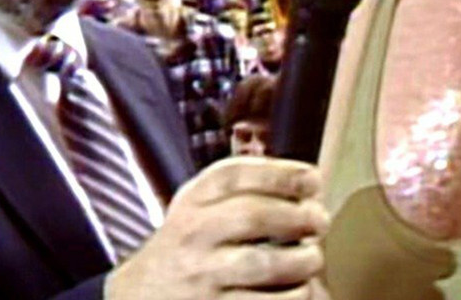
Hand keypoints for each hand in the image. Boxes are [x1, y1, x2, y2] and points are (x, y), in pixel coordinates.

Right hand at [106, 156, 327, 299]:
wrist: (139, 296)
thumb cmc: (186, 246)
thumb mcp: (198, 206)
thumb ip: (241, 189)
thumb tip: (308, 181)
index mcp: (193, 200)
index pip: (236, 174)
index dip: (283, 173)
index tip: (313, 179)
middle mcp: (193, 234)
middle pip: (252, 216)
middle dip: (298, 216)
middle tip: (321, 221)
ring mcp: (201, 276)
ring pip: (261, 265)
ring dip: (301, 260)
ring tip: (312, 259)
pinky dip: (293, 296)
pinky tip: (300, 289)